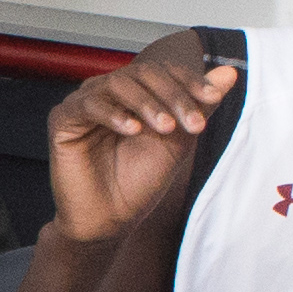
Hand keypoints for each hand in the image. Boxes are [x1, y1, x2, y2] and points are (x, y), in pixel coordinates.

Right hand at [44, 50, 243, 243]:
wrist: (111, 219)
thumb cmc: (139, 180)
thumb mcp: (180, 139)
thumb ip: (200, 105)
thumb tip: (230, 72)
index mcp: (134, 93)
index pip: (163, 71)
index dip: (188, 81)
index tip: (212, 97)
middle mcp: (108, 92)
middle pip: (142, 73)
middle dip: (172, 94)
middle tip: (191, 122)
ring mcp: (84, 103)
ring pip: (117, 84)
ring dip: (147, 103)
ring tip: (165, 128)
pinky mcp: (62, 119)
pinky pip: (88, 105)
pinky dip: (113, 114)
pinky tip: (132, 130)